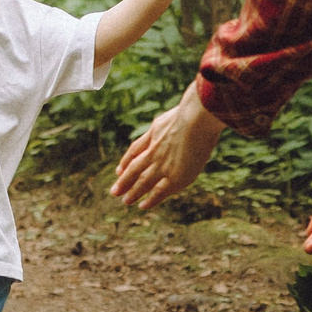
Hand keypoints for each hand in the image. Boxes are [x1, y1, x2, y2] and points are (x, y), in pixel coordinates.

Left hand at [109, 83, 226, 210]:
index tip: (119, 169)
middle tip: (114, 191)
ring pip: (143, 181)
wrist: (197, 117)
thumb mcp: (182, 110)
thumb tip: (191, 105)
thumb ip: (181, 115)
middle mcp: (155, 150)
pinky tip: (143, 206)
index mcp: (155, 133)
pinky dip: (151, 199)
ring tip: (124, 201)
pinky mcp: (175, 176)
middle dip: (124, 180)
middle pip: (135, 168)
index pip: (136, 149)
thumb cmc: (196, 110)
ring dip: (133, 192)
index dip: (127, 160)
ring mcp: (163, 164)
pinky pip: (159, 191)